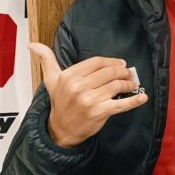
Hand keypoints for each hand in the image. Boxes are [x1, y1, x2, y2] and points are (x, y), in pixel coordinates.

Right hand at [29, 43, 147, 147]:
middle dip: (123, 71)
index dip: (111, 62)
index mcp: (69, 76)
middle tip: (129, 73)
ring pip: (116, 85)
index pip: (96, 62)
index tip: (120, 63)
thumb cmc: (60, 103)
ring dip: (129, 83)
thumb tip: (31, 44)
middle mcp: (79, 87)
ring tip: (132, 84)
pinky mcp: (100, 112)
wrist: (61, 130)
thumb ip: (45, 60)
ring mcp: (90, 100)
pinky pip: (121, 104)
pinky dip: (134, 101)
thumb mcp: (50, 80)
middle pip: (109, 72)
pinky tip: (142, 97)